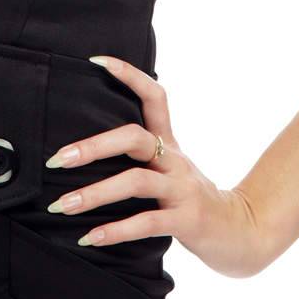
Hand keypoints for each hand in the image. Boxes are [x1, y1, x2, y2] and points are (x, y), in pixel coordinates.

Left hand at [43, 53, 272, 278]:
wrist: (241, 232)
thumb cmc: (191, 199)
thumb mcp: (171, 169)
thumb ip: (141, 157)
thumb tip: (84, 149)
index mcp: (169, 143)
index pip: (155, 96)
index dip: (129, 74)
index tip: (95, 60)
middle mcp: (175, 161)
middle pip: (135, 137)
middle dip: (93, 146)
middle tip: (57, 159)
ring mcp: (182, 190)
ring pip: (135, 181)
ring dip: (95, 194)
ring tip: (63, 205)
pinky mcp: (187, 221)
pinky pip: (147, 223)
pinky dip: (116, 231)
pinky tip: (90, 237)